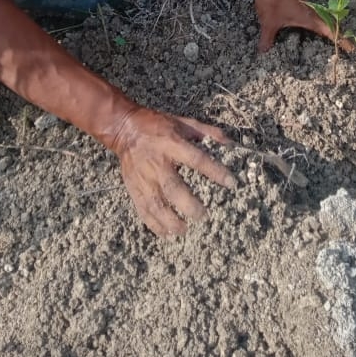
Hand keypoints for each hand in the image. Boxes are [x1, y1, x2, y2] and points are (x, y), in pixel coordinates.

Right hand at [109, 106, 234, 236]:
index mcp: (172, 144)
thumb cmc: (157, 125)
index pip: (197, 160)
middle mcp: (157, 163)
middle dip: (189, 205)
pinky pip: (143, 209)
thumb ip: (206, 132)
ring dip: (170, 220)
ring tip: (184, 230)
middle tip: (203, 216)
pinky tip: (166, 234)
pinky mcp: (133, 187)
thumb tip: (230, 143)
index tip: (230, 183)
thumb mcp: (183, 122)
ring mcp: (144, 177)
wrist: (125, 129)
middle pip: (174, 188)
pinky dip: (154, 224)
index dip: (215, 171)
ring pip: (156, 204)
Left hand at [254, 0, 353, 52]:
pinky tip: (309, 24)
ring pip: (321, 18)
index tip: (352, 48)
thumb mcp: (269, 23)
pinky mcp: (297, 0)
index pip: (329, 31)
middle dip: (338, 35)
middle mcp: (310, 11)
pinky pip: (312, 13)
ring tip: (333, 37)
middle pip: (329, 24)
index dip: (341, 40)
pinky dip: (316, 21)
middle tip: (346, 46)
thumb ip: (267, 38)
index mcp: (309, 17)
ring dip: (328, 26)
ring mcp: (304, 5)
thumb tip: (263, 51)